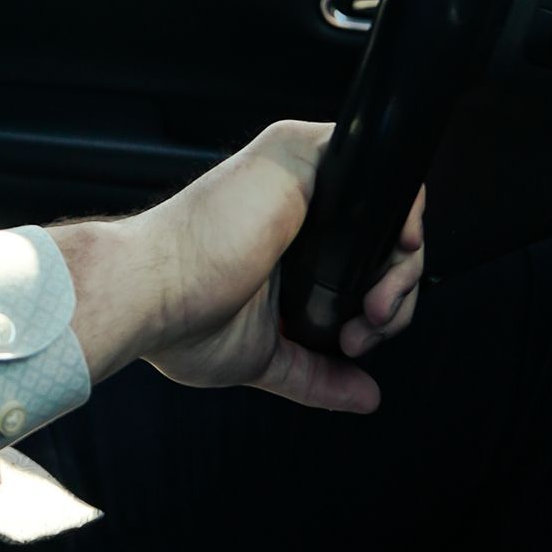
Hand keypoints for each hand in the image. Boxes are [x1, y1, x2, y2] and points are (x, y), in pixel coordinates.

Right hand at [50, 122, 424, 413]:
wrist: (151, 292)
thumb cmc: (180, 317)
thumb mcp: (262, 357)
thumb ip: (315, 374)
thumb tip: (364, 396)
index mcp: (284, 246)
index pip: (357, 266)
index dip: (376, 304)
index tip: (354, 342)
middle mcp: (293, 208)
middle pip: (380, 241)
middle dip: (393, 298)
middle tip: (366, 330)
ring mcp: (296, 178)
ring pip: (385, 208)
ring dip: (400, 267)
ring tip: (369, 312)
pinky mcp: (297, 154)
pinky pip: (374, 162)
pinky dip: (400, 205)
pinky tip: (391, 250)